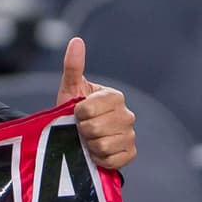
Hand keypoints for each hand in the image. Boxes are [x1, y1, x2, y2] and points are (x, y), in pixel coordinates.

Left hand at [56, 37, 136, 170]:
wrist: (77, 136)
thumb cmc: (73, 109)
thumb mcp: (70, 88)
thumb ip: (73, 66)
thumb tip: (76, 40)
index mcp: (115, 96)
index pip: (87, 109)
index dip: (76, 113)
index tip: (77, 112)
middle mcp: (128, 115)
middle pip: (94, 129)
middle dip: (81, 130)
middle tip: (82, 128)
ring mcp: (131, 135)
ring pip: (102, 146)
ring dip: (89, 145)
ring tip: (88, 139)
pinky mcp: (130, 154)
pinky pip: (111, 160)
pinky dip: (99, 158)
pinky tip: (96, 152)